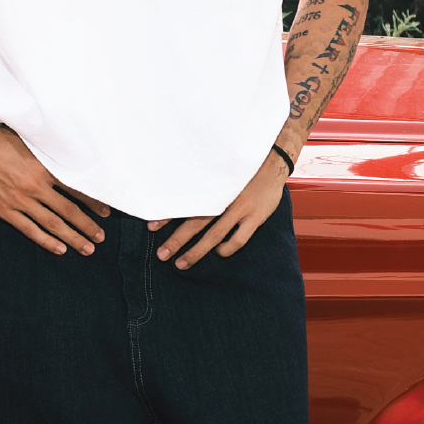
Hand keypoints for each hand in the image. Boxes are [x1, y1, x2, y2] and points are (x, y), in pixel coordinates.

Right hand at [0, 121, 108, 256]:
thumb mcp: (29, 142)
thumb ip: (47, 154)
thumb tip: (65, 156)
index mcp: (43, 169)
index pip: (76, 189)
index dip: (93, 203)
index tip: (106, 213)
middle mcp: (35, 187)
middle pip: (69, 211)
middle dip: (87, 226)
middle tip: (100, 237)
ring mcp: (20, 200)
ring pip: (53, 224)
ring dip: (72, 238)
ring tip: (86, 248)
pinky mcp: (5, 210)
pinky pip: (30, 229)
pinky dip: (46, 240)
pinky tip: (59, 249)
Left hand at [151, 153, 288, 268]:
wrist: (272, 161)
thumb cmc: (240, 168)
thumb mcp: (218, 171)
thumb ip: (202, 184)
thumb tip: (177, 195)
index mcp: (212, 186)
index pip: (184, 202)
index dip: (166, 215)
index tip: (150, 227)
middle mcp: (223, 198)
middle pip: (195, 222)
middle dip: (176, 240)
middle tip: (162, 254)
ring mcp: (240, 208)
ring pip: (214, 234)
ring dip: (196, 251)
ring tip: (181, 263)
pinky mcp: (256, 216)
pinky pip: (239, 239)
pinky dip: (227, 248)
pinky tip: (219, 252)